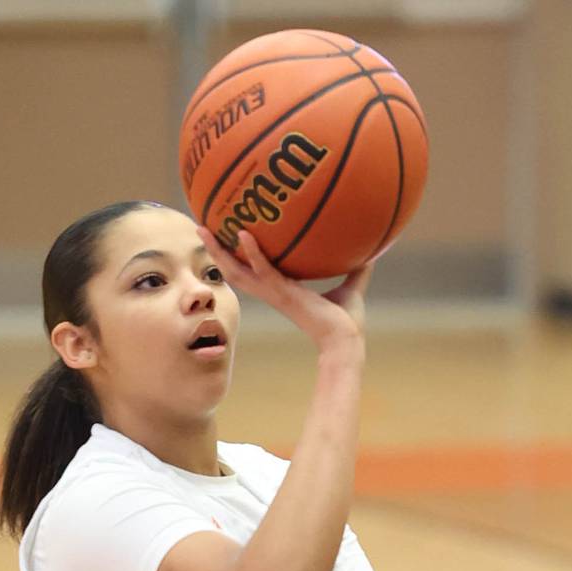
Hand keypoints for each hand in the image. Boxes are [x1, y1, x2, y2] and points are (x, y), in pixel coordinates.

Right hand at [196, 226, 372, 350]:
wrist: (346, 341)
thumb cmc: (347, 322)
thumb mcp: (352, 288)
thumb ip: (357, 269)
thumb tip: (371, 250)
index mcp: (281, 290)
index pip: (251, 271)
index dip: (235, 257)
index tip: (225, 238)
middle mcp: (271, 291)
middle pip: (234, 270)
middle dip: (216, 252)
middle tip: (201, 230)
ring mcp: (274, 293)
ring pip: (237, 270)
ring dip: (219, 251)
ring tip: (203, 230)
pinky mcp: (283, 293)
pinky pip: (263, 269)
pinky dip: (252, 252)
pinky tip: (243, 233)